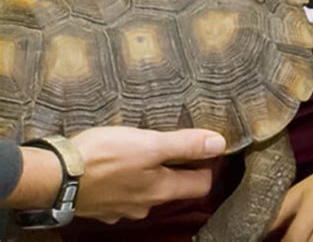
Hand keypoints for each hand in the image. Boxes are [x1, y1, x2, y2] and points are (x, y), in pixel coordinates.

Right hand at [72, 126, 225, 222]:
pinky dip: (125, 177)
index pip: (200, 184)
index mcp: (160, 190)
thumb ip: (184, 145)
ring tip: (141, 149)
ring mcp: (121, 208)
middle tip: (173, 142)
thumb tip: (219, 144)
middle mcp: (144, 205)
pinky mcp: (101, 203)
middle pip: (172, 187)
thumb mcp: (149, 144)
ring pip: (145, 189)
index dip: (207, 165)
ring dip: (148, 172)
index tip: (207, 147)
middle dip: (177, 167)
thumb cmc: (104, 157)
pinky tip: (116, 163)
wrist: (56, 176)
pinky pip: (122, 190)